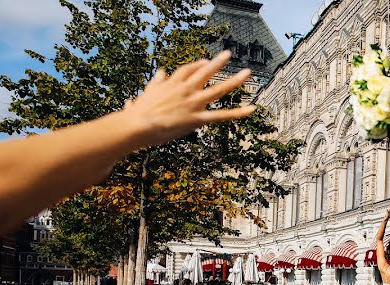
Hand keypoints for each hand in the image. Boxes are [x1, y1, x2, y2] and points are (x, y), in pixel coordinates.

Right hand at [121, 50, 255, 147]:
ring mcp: (193, 103)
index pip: (188, 70)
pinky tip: (252, 109)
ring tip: (247, 73)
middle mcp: (185, 90)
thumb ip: (156, 82)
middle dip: (217, 63)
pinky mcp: (197, 118)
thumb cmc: (139, 112)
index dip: (198, 65)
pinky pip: (222, 116)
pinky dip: (238, 113)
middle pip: (205, 73)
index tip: (205, 61)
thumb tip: (160, 72)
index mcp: (172, 84)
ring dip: (234, 81)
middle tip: (229, 54)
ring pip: (218, 90)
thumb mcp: (146, 93)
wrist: (137, 124)